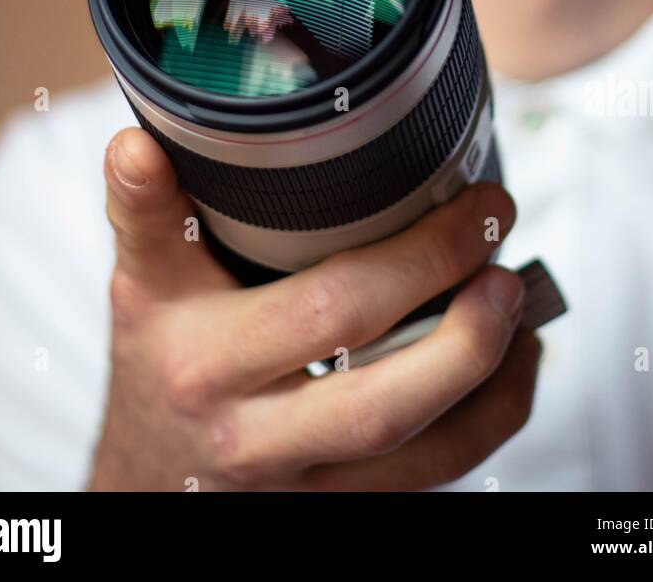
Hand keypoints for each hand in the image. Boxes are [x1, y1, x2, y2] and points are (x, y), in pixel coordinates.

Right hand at [87, 126, 540, 491]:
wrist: (145, 485)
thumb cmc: (155, 365)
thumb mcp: (137, 286)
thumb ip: (141, 211)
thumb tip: (133, 140)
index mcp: (208, 364)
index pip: (330, 312)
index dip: (420, 258)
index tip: (474, 202)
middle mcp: (257, 438)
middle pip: (386, 399)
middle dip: (470, 325)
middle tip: (506, 250)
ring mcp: (306, 489)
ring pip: (425, 457)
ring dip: (493, 380)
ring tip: (519, 302)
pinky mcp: (345, 513)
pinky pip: (434, 482)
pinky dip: (489, 424)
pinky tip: (511, 365)